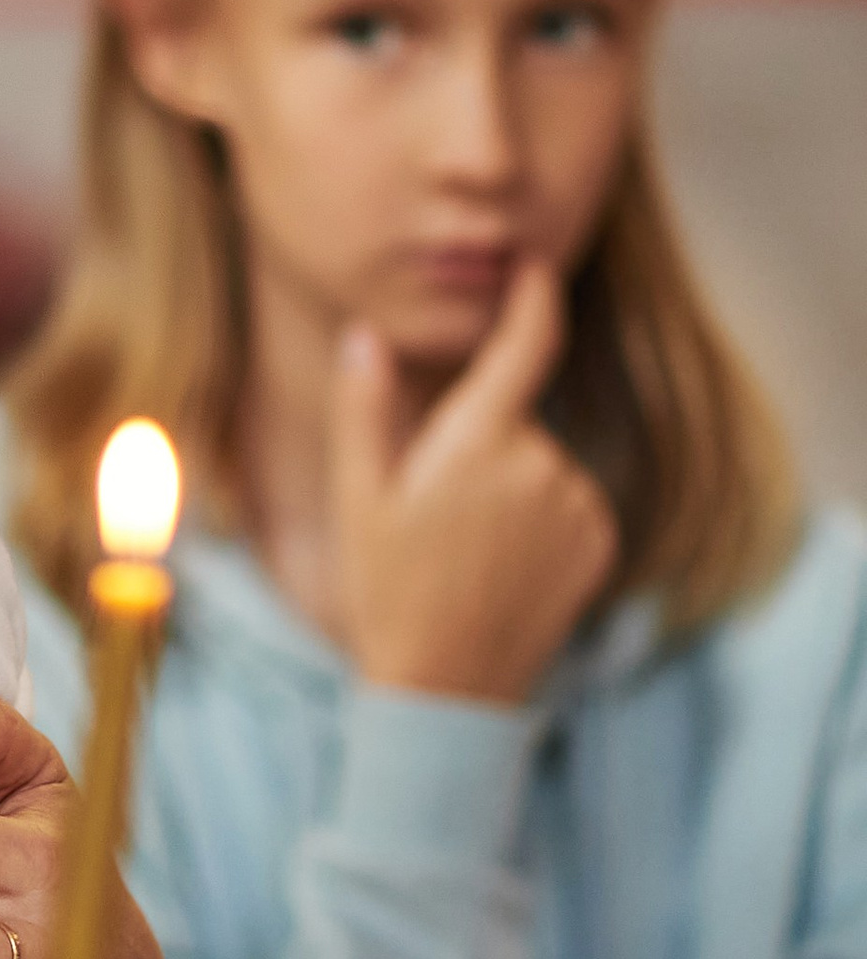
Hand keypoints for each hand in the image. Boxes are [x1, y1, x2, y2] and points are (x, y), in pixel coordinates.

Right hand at [333, 260, 617, 704]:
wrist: (447, 690)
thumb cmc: (388, 593)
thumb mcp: (359, 499)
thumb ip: (365, 408)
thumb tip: (364, 335)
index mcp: (480, 441)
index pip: (526, 345)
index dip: (534, 298)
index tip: (534, 268)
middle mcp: (543, 462)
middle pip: (514, 420)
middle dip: (479, 445)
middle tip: (432, 512)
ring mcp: (578, 504)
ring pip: (542, 464)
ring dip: (510, 488)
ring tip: (465, 551)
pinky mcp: (600, 542)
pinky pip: (569, 504)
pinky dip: (540, 521)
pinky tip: (502, 567)